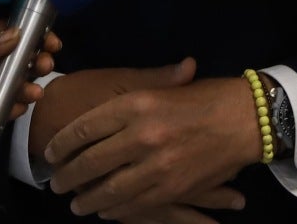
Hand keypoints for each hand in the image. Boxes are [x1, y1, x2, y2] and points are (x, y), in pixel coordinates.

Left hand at [0, 15, 61, 118]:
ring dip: (19, 85)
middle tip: (46, 63)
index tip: (48, 38)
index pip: (0, 31)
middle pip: (4, 59)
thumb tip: (14, 38)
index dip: (25, 34)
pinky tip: (17, 106)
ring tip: (35, 88)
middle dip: (28, 61)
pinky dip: (0, 108)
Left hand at [45, 62, 263, 217]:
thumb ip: (129, 95)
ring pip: (107, 191)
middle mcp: (140, 135)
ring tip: (76, 203)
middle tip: (55, 184)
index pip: (84, 128)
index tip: (51, 153)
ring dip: (88, 200)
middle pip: (89, 162)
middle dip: (67, 177)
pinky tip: (107, 211)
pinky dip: (115, 210)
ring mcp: (155, 167)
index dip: (61, 144)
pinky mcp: (170, 190)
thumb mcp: (164, 86)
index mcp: (135, 104)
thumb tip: (100, 100)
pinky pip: (132, 206)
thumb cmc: (205, 96)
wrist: (246, 120)